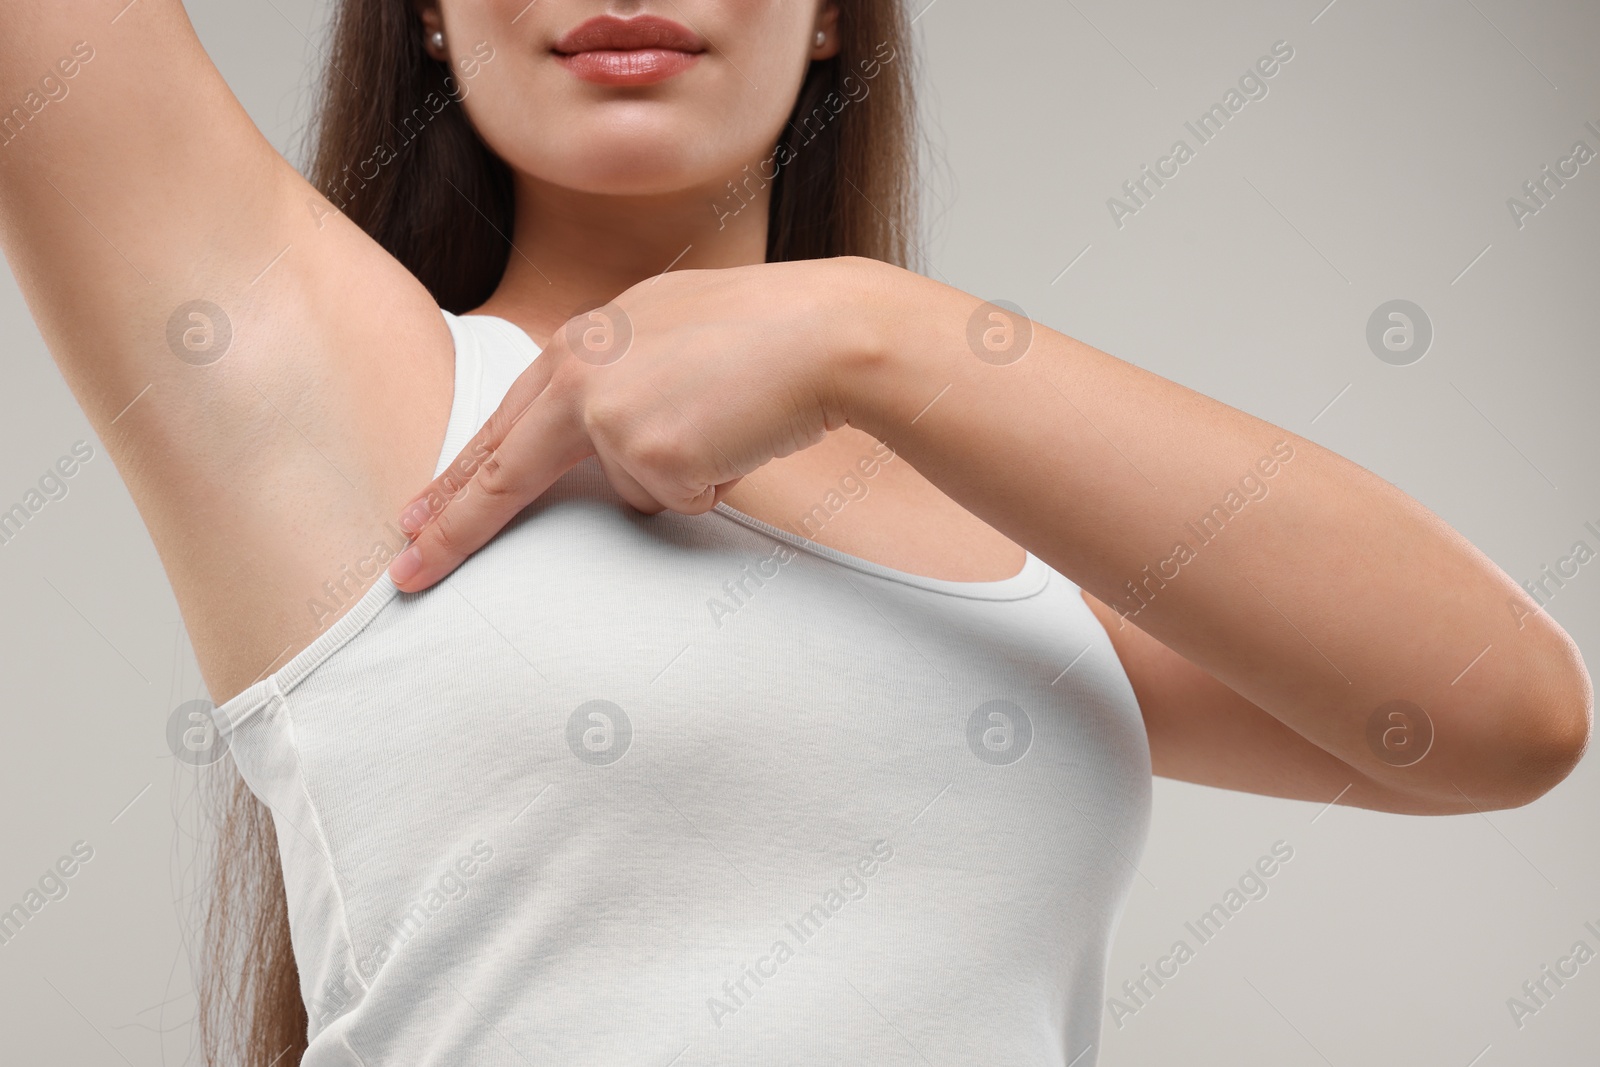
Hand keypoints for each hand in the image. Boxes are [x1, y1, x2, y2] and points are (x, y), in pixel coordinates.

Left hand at [386, 257, 887, 591]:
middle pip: (499, 469)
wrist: (823, 330)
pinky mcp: (648, 454)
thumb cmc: (763, 332)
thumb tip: (605, 445)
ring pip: (630, 490)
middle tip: (405, 570)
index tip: (415, 515)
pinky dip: (711, 483)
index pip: (501, 422)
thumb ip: (614, 377)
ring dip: (680, 475)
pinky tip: (735, 435)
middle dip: (452, 528)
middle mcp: (579, 374)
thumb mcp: (666, 331)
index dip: (456, 476)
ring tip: (725, 418)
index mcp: (580, 342)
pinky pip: (676, 501)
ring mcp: (608, 415)